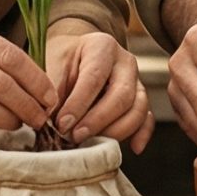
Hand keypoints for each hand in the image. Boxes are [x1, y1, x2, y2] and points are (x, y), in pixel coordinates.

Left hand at [45, 29, 152, 152]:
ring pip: (138, 109)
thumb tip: (48, 118)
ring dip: (115, 131)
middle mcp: (125, 62)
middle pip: (122, 95)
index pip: (94, 78)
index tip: (62, 124)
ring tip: (92, 144)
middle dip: (98, 121)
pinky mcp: (140, 100)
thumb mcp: (52, 64)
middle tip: (75, 137)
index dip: (78, 104)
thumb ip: (52, 89)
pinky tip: (133, 148)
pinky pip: (147, 118)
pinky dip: (142, 134)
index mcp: (102, 47)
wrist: (75, 54)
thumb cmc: (63, 60)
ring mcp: (137, 81)